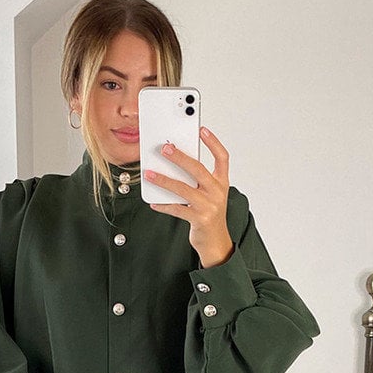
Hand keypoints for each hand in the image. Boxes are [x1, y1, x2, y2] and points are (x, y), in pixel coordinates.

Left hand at [144, 127, 233, 267]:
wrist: (215, 242)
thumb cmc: (209, 214)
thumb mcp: (209, 194)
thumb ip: (198, 180)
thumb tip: (174, 165)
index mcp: (222, 183)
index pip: (222, 157)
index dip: (213, 142)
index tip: (201, 129)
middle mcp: (218, 192)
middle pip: (198, 169)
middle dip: (180, 157)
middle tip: (165, 148)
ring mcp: (209, 206)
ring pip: (183, 189)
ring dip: (164, 180)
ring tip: (150, 174)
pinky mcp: (199, 219)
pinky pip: (177, 209)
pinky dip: (163, 205)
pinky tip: (153, 201)